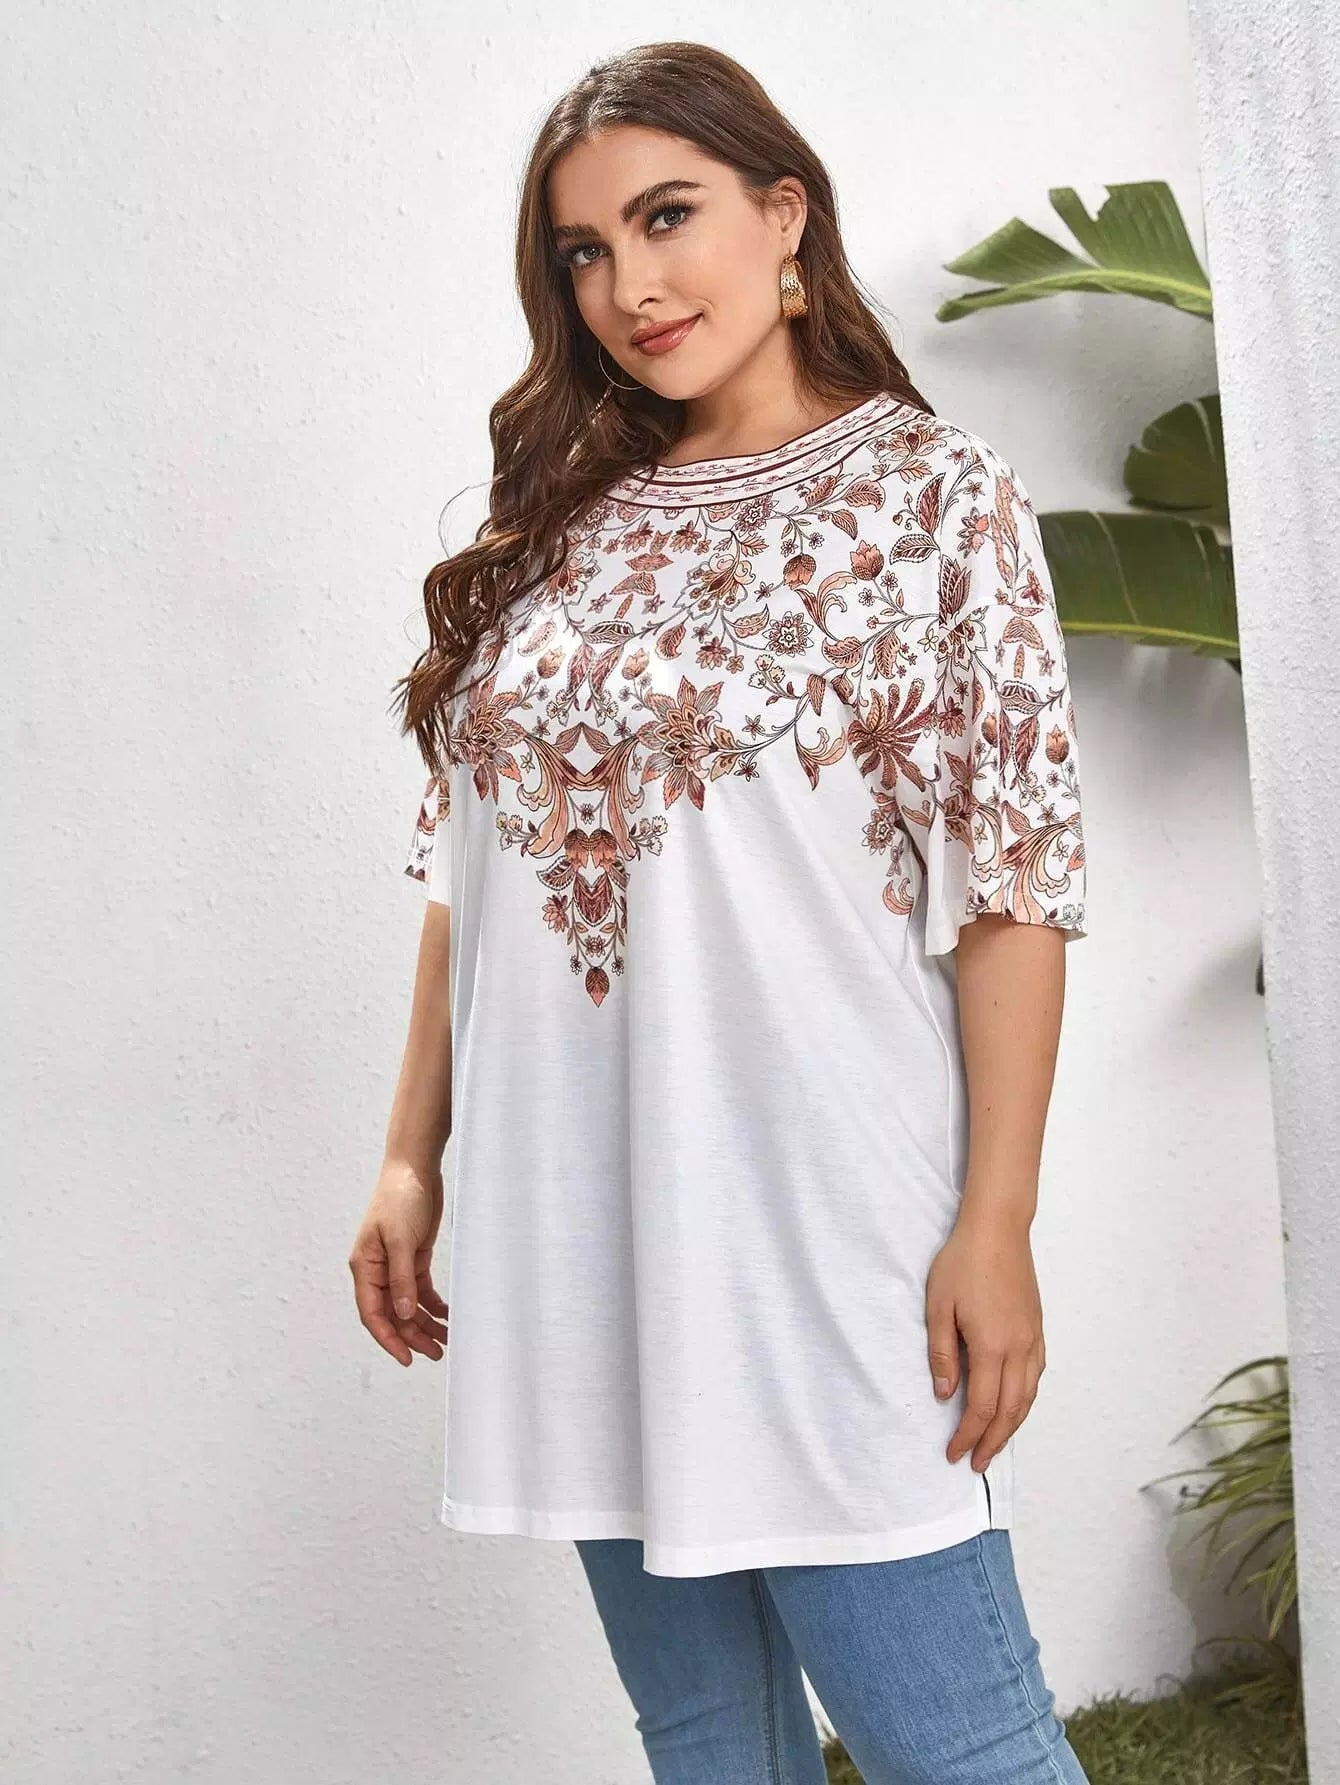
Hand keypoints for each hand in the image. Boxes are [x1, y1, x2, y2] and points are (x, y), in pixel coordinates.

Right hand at [348, 1158, 450, 1366]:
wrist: (415, 1168)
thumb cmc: (400, 1198)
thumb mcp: (400, 1239)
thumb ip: (401, 1278)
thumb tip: (401, 1314)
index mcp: (365, 1266)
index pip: (372, 1313)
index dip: (388, 1338)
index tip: (407, 1358)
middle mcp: (377, 1270)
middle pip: (392, 1314)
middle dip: (412, 1335)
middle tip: (436, 1352)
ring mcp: (396, 1265)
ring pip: (407, 1305)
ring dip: (424, 1323)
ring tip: (445, 1340)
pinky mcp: (413, 1258)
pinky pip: (420, 1290)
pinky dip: (432, 1305)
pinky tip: (446, 1316)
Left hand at [925, 1210, 1045, 1471]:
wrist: (997, 1229)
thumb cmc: (962, 1263)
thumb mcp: (939, 1307)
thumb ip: (942, 1354)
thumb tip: (944, 1393)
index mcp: (992, 1347)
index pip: (981, 1407)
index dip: (968, 1435)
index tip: (954, 1454)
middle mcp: (1018, 1349)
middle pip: (1009, 1411)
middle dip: (992, 1442)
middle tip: (976, 1463)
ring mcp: (1032, 1339)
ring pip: (1028, 1397)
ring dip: (1012, 1426)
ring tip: (994, 1444)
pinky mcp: (1038, 1328)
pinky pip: (1036, 1376)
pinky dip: (1026, 1399)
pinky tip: (1015, 1404)